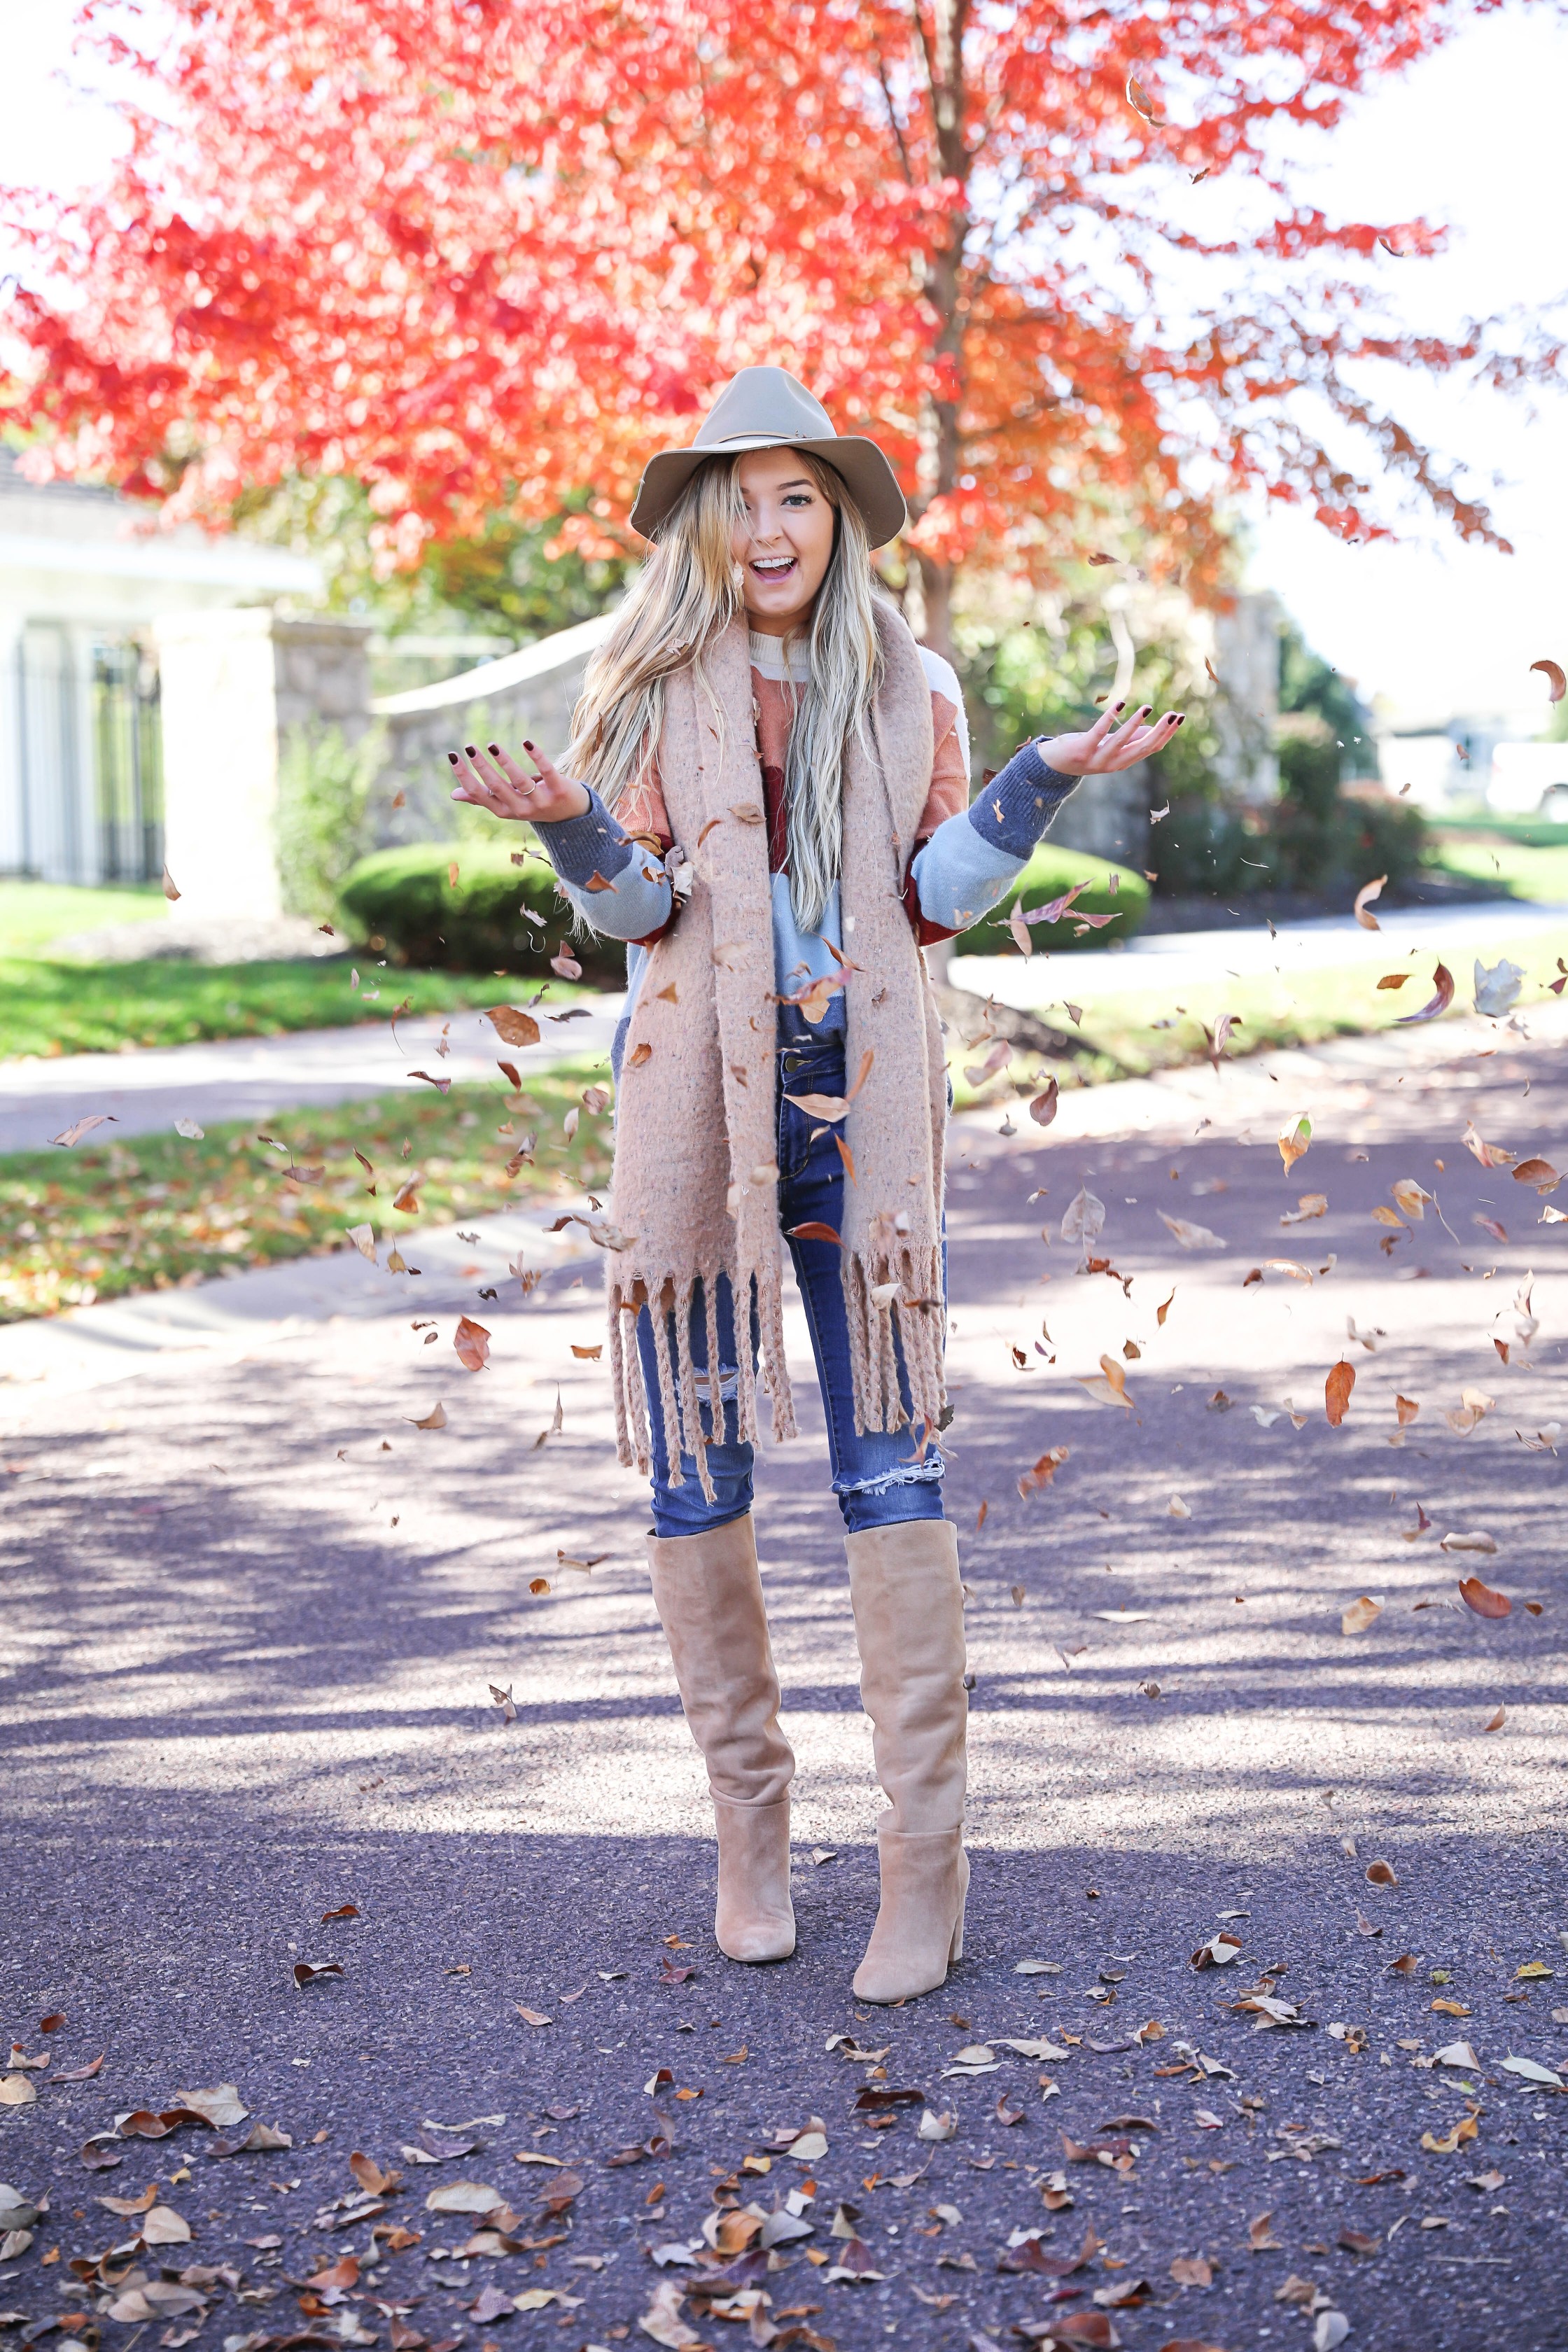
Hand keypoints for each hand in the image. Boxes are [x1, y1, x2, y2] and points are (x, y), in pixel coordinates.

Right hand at [447, 738, 589, 823]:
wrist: (572, 814)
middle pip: (497, 787)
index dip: (465, 776)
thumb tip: (453, 794)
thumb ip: (484, 798)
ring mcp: (542, 801)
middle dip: (481, 766)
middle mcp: (522, 809)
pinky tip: (526, 742)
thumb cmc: (533, 804)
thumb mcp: (508, 804)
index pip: (480, 794)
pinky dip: (536, 756)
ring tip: (492, 745)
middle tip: (468, 747)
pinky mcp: (560, 790)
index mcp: (505, 810)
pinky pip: (547, 771)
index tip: (453, 757)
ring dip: (504, 761)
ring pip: (520, 781)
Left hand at [1034, 702, 1183, 776]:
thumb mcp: (1109, 745)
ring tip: (1148, 708)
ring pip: (1122, 741)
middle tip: (1173, 714)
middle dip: (1160, 731)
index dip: (1167, 734)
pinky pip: (1099, 732)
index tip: (1179, 718)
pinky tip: (1120, 703)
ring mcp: (1097, 759)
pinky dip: (1110, 717)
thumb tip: (1152, 730)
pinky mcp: (1082, 750)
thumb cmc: (1084, 750)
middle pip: (1142, 748)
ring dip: (1136, 723)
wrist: (1052, 765)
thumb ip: (1130, 740)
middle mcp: (1113, 764)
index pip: (1151, 748)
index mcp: (1123, 761)